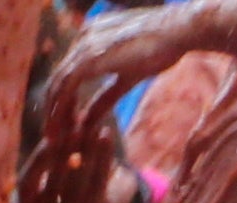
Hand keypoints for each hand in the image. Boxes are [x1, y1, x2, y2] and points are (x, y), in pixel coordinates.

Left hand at [43, 4, 219, 145]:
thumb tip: (88, 120)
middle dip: (54, 110)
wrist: (183, 29)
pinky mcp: (88, 57)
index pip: (68, 72)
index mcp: (92, 36)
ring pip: (58, 85)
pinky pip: (65, 88)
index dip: (63, 100)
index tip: (65, 124)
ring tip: (55, 139)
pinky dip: (61, 111)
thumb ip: (106, 97)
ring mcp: (84, 45)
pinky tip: (63, 130)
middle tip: (53, 136)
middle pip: (59, 79)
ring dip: (54, 115)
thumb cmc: (165, 48)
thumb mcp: (128, 77)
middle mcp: (83, 37)